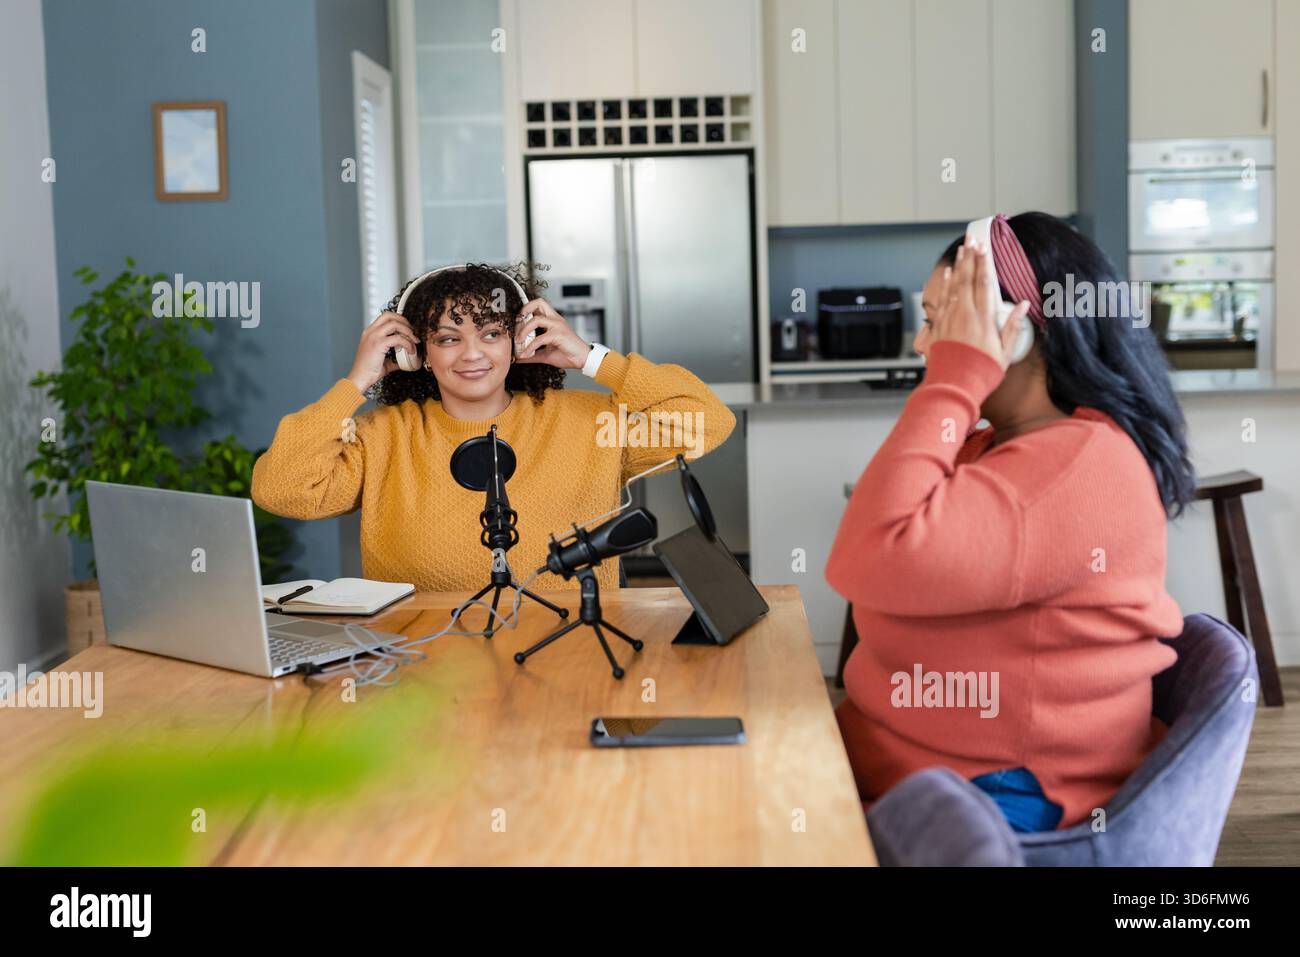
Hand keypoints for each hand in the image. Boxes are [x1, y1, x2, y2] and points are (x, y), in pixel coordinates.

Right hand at [347, 311, 420, 392]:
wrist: (359, 379)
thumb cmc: (368, 372)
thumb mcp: (383, 361)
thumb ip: (394, 358)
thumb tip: (405, 359)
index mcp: (370, 333)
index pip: (385, 317)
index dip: (399, 320)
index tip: (408, 329)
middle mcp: (370, 332)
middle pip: (389, 315)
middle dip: (404, 321)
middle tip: (413, 332)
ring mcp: (373, 336)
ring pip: (395, 324)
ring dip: (408, 331)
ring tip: (414, 341)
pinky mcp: (378, 344)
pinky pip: (398, 338)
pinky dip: (407, 343)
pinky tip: (410, 350)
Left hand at [513, 298, 592, 369]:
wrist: (582, 360)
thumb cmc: (568, 354)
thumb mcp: (546, 353)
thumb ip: (533, 353)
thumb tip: (520, 357)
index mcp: (553, 320)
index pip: (539, 305)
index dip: (527, 308)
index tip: (518, 320)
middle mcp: (555, 319)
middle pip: (539, 303)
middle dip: (524, 310)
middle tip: (516, 323)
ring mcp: (557, 325)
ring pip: (536, 320)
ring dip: (523, 330)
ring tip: (518, 341)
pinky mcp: (558, 334)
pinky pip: (539, 339)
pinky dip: (530, 347)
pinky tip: (525, 354)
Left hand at [930, 240, 1030, 371]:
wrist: (953, 386)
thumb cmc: (981, 372)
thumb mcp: (1005, 351)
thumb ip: (1013, 326)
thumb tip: (1022, 305)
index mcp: (983, 318)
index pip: (984, 283)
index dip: (984, 263)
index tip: (984, 247)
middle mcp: (965, 313)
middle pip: (967, 278)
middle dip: (971, 257)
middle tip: (972, 239)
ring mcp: (950, 318)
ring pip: (954, 285)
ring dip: (958, 266)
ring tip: (962, 249)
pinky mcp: (939, 325)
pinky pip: (943, 298)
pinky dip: (945, 284)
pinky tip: (947, 273)